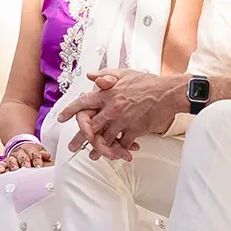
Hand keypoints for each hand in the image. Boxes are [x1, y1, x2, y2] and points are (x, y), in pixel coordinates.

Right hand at [0, 141, 50, 170]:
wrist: (20, 146)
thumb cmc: (31, 152)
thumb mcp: (39, 151)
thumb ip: (43, 154)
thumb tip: (47, 155)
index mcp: (29, 149)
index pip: (34, 154)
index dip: (37, 159)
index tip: (39, 166)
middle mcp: (19, 152)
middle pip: (22, 157)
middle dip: (24, 162)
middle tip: (27, 168)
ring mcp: (11, 157)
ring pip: (11, 160)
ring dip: (13, 165)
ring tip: (15, 170)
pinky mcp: (5, 162)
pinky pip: (1, 164)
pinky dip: (0, 168)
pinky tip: (1, 171)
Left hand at [59, 69, 178, 161]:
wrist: (168, 93)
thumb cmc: (147, 82)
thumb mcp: (123, 73)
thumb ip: (104, 75)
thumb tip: (89, 76)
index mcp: (106, 94)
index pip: (82, 103)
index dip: (70, 111)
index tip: (61, 118)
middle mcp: (111, 109)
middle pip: (90, 127)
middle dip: (79, 138)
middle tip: (72, 147)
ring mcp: (122, 121)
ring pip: (105, 139)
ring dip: (98, 149)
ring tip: (93, 156)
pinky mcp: (135, 130)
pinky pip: (123, 144)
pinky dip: (119, 150)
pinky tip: (117, 154)